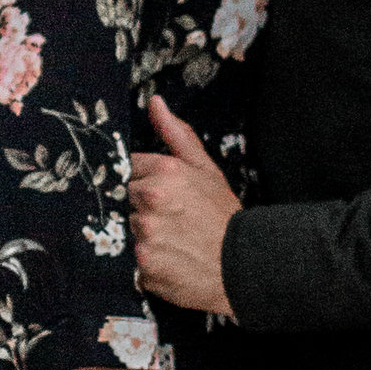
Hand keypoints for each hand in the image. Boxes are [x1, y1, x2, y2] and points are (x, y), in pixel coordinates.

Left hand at [129, 95, 238, 315]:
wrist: (245, 266)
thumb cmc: (224, 217)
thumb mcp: (206, 170)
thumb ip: (177, 135)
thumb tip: (154, 102)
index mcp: (165, 171)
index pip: (129, 171)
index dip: (145, 184)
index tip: (164, 198)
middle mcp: (151, 199)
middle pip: (125, 201)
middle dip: (143, 210)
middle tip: (173, 223)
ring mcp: (145, 233)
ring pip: (127, 230)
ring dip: (144, 237)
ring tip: (173, 243)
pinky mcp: (144, 264)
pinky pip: (132, 261)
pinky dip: (148, 264)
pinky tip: (170, 262)